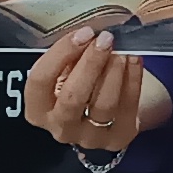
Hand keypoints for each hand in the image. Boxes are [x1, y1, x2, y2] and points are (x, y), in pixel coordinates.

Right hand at [28, 25, 166, 156]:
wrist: (107, 107)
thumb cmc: (79, 81)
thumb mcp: (65, 69)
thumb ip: (69, 56)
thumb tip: (88, 34)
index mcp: (38, 109)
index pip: (40, 81)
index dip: (60, 54)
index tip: (82, 33)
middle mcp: (60, 128)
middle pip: (72, 97)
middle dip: (90, 64)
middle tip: (105, 39)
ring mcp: (90, 138)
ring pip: (103, 104)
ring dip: (113, 72)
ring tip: (122, 49)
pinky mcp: (117, 139)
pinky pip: (127, 106)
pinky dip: (132, 79)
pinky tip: (134, 59)